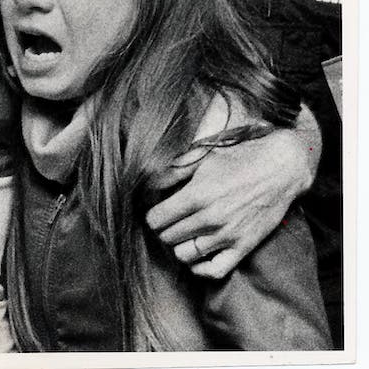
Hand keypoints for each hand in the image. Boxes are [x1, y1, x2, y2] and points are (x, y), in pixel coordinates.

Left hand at [145, 129, 312, 278]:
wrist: (280, 170)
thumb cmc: (239, 160)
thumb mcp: (202, 158)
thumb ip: (172, 173)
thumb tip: (149, 186)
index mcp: (196, 195)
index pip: (156, 219)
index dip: (152, 215)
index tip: (157, 211)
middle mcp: (210, 218)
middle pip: (167, 237)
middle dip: (164, 229)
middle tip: (171, 221)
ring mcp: (227, 236)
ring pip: (184, 255)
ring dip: (179, 245)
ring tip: (183, 234)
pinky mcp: (243, 247)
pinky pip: (213, 271)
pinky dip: (200, 267)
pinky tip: (197, 254)